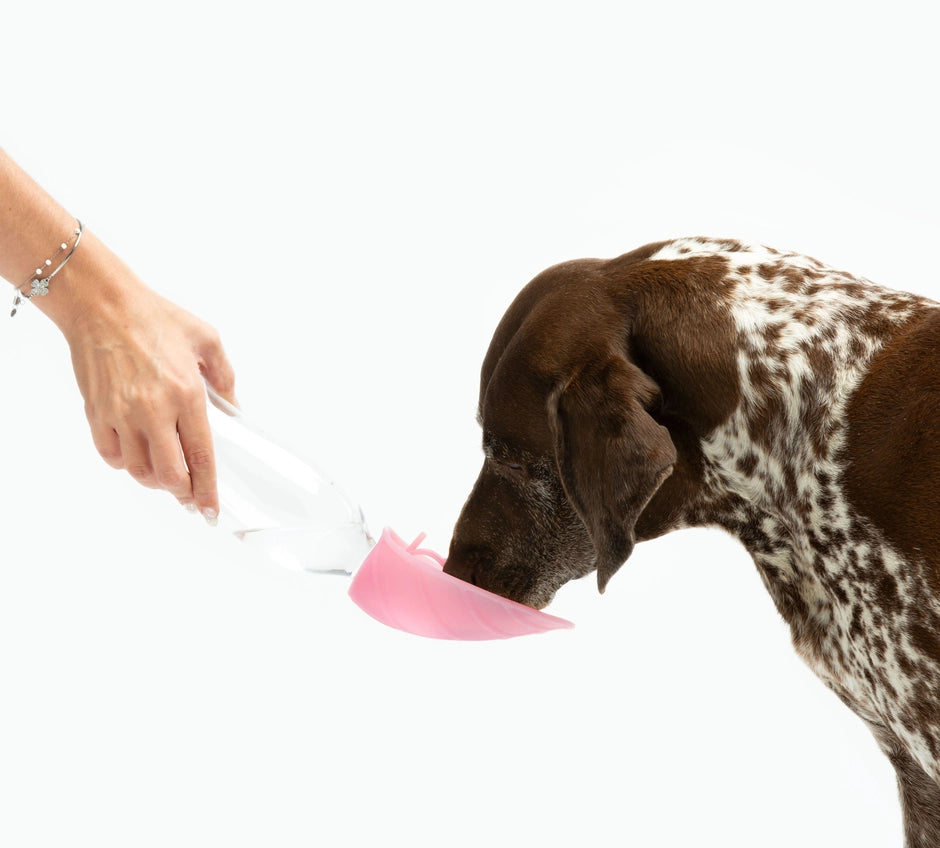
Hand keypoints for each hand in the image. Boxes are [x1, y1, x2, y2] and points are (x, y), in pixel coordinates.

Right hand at [59, 241, 235, 521]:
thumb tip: (234, 409)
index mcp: (186, 394)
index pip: (201, 456)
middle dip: (183, 493)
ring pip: (139, 471)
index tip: (211, 510)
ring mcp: (121, 414)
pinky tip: (137, 456)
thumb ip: (225, 377)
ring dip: (155, 481)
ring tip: (166, 475)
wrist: (102, 304)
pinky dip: (125, 464)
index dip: (207, 490)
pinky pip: (111, 455)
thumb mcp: (207, 340)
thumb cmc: (155, 317)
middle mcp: (153, 409)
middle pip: (169, 474)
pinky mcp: (96, 412)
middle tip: (190, 496)